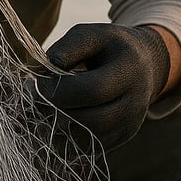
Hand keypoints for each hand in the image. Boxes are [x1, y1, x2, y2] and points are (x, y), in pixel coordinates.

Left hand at [42, 23, 171, 148]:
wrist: (144, 65)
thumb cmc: (108, 47)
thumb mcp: (89, 35)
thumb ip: (65, 49)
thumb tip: (42, 76)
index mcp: (130, 69)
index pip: (93, 90)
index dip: (60, 90)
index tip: (38, 83)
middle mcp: (136, 101)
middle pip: (91, 119)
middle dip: (57, 110)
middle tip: (37, 99)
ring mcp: (131, 123)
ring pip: (88, 137)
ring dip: (60, 125)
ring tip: (47, 106)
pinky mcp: (122, 138)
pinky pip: (89, 145)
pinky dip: (69, 134)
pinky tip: (61, 115)